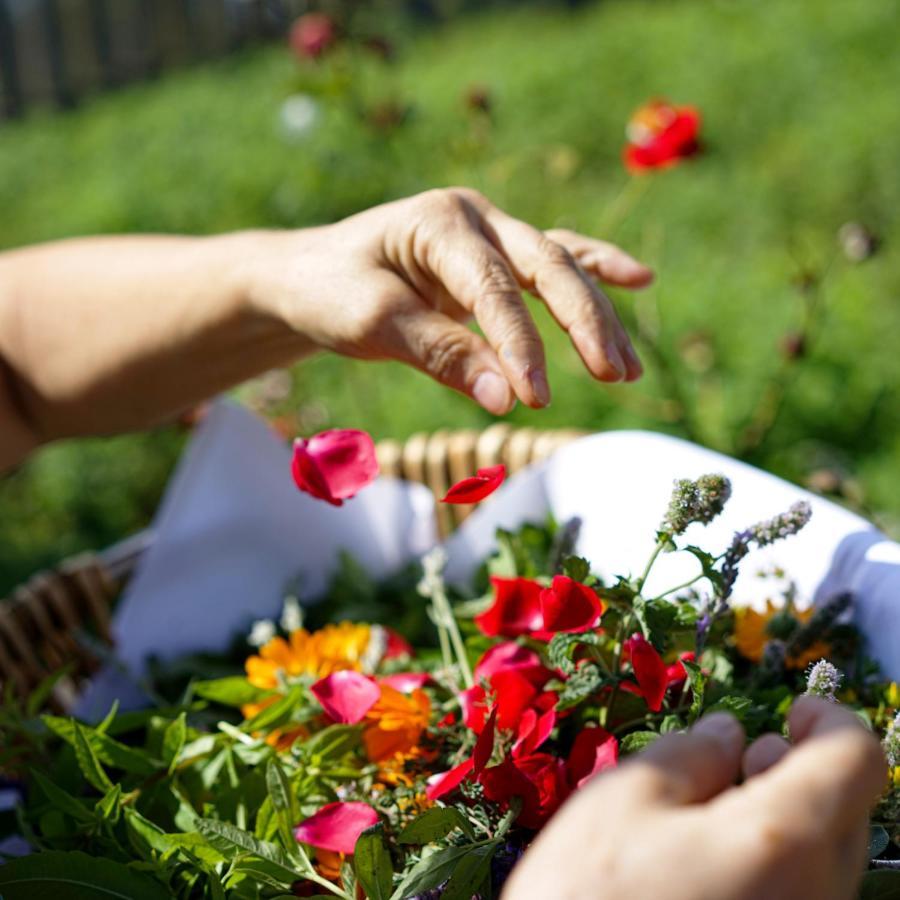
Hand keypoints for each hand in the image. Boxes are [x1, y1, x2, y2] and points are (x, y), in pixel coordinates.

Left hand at [252, 187, 651, 413]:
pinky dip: (595, 271)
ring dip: (597, 315)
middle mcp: (474, 218)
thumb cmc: (331, 293)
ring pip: (559, 267)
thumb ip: (441, 355)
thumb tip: (508, 400)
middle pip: (546, 265)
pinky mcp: (494, 259)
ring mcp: (489, 233)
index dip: (520, 343)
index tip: (536, 397)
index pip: (493, 287)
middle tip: (616, 375)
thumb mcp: (372, 323)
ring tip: (629, 369)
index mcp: (439, 221)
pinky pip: (554, 261)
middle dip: (584, 323)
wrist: (309, 276)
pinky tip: (639, 279)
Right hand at [502, 698, 886, 899]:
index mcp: (785, 840)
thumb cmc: (587, 896)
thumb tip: (729, 732)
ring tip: (718, 809)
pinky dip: (774, 864)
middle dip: (804, 768)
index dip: (830, 718)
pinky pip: (801, 898)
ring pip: (827, 863)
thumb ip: (691, 753)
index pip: (856, 759)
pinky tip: (710, 864)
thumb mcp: (625, 799)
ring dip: (788, 817)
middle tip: (746, 754)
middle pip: (849, 812)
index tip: (792, 709)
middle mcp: (817, 897)